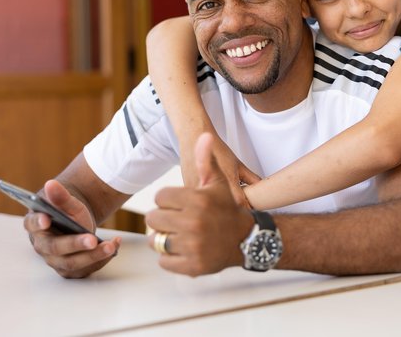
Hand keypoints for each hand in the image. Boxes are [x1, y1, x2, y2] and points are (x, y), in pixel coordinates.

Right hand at [23, 180, 120, 278]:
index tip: (46, 218)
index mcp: (36, 225)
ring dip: (93, 256)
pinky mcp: (70, 269)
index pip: (33, 224)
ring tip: (110, 246)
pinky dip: (101, 260)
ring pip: (72, 263)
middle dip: (75, 244)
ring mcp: (55, 260)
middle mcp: (43, 246)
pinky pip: (85, 269)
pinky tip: (114, 246)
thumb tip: (51, 184)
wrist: (74, 224)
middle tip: (92, 240)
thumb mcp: (66, 202)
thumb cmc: (66, 213)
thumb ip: (60, 196)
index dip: (38, 222)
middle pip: (56, 248)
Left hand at [146, 133, 253, 276]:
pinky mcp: (192, 266)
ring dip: (163, 238)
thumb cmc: (227, 209)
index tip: (179, 204)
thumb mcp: (219, 182)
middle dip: (162, 218)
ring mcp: (192, 246)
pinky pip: (164, 262)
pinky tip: (182, 249)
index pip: (159, 198)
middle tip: (176, 220)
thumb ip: (206, 160)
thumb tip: (203, 135)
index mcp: (197, 200)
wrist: (247, 240)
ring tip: (178, 234)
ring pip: (156, 241)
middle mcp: (194, 223)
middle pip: (153, 219)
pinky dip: (169, 258)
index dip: (168, 200)